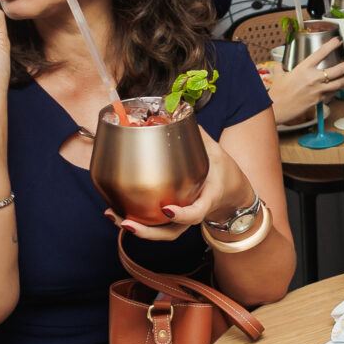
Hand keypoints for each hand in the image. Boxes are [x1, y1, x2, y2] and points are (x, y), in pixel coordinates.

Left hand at [117, 127, 253, 240]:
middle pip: (171, 232)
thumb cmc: (223, 172)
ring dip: (136, 229)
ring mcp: (182, 221)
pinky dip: (135, 221)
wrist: (232, 192)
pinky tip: (115, 210)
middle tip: (126, 223)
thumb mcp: (216, 151)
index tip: (166, 209)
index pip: (196, 213)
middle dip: (148, 232)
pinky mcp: (172, 220)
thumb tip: (177, 110)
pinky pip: (154, 225)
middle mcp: (193, 213)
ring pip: (160, 232)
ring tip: (112, 216)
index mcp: (207, 199)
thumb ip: (197, 134)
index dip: (182, 215)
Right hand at [265, 47, 343, 120]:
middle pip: (337, 70)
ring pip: (339, 83)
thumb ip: (280, 68)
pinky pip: (332, 94)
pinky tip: (335, 88)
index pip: (321, 53)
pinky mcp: (319, 100)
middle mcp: (313, 78)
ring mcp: (318, 90)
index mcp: (303, 68)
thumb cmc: (277, 94)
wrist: (278, 109)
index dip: (332, 45)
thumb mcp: (278, 76)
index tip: (338, 41)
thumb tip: (279, 65)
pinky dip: (335, 90)